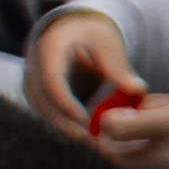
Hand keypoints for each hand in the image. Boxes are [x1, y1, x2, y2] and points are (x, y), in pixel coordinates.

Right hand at [14, 2, 138, 133]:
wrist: (73, 29)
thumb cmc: (93, 34)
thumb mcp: (108, 45)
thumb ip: (119, 68)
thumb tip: (138, 90)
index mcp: (51, 47)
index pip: (52, 82)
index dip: (67, 104)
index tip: (87, 120)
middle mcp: (32, 64)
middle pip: (43, 101)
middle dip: (66, 122)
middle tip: (91, 138)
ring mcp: (30, 79)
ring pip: (42, 109)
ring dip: (64, 125)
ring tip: (91, 138)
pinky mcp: (34, 91)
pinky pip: (45, 111)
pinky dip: (63, 122)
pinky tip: (84, 131)